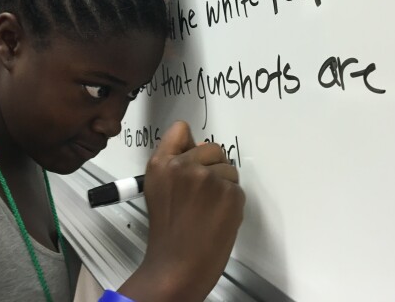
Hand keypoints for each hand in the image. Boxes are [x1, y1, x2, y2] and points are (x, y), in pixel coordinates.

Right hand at [120, 121, 244, 300]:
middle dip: (212, 166)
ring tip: (208, 209)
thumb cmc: (168, 231)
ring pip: (228, 169)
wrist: (178, 266)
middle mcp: (184, 166)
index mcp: (161, 164)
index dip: (190, 143)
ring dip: (224, 186)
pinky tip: (217, 218)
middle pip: (212, 148)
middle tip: (201, 194)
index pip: (180, 129)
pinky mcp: (230, 193)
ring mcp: (208, 178)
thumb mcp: (157, 189)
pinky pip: (237, 189)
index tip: (192, 155)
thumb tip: (200, 147)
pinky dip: (232, 203)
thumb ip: (174, 164)